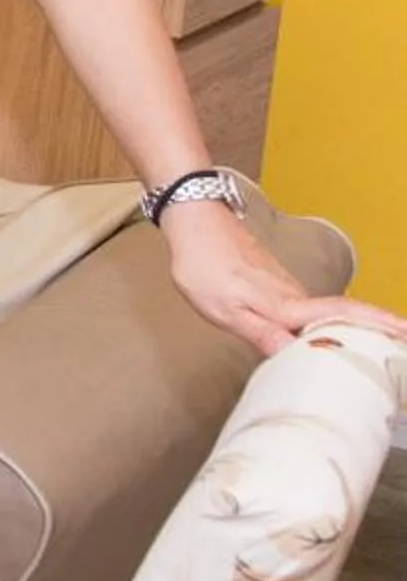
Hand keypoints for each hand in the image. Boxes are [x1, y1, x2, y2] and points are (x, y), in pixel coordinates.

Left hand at [167, 203, 406, 356]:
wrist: (194, 224)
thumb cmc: (203, 266)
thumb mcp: (225, 309)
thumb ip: (262, 333)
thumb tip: (294, 356)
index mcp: (286, 305)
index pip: (342, 315)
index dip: (377, 324)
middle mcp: (293, 295)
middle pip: (344, 315)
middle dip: (377, 328)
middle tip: (405, 343)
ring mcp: (285, 287)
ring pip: (327, 311)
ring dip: (355, 325)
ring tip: (378, 346)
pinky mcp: (274, 283)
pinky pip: (310, 306)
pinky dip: (328, 319)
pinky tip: (328, 331)